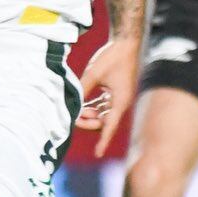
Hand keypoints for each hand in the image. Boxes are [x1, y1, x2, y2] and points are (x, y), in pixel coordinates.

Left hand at [76, 35, 139, 156]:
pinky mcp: (117, 90)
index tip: (98, 154)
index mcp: (120, 101)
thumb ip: (82, 90)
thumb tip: (71, 103)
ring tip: (76, 109)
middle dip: (88, 122)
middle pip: (104, 122)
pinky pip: (105, 105)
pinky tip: (83, 103)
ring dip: (90, 114)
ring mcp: (120, 96)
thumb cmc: (112, 57)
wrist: (126, 42)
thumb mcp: (93, 74)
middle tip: (72, 117)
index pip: (109, 127)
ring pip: (103, 114)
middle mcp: (121, 102)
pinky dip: (94, 106)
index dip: (103, 141)